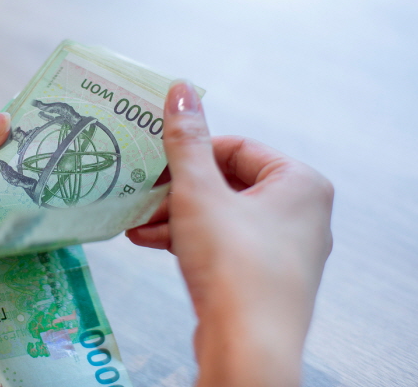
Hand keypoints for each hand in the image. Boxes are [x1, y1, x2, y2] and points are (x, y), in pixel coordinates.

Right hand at [126, 81, 332, 386]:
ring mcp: (283, 248)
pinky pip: (223, 244)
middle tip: (142, 193)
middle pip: (226, 183)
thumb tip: (180, 90)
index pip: (236, 147)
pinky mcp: (263, 276)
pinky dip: (188, 240)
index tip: (156, 162)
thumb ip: (186, 141)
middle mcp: (300, 212)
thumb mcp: (199, 192)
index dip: (191, 152)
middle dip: (177, 190)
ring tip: (137, 221)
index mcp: (299, 182)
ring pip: (221, 216)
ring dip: (175, 216)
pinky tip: (148, 241)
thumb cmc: (233, 264)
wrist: (247, 347)